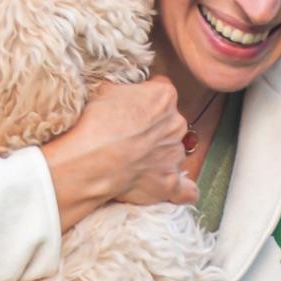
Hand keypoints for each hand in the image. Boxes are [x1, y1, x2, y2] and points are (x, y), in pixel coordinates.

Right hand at [41, 79, 197, 230]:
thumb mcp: (106, 89)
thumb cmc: (98, 123)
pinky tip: (175, 190)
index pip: (161, 93)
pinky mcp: (170, 183)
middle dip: (154, 130)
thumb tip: (122, 93)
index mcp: (164, 97)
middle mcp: (176, 124)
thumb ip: (124, 90)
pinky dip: (182, 191)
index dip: (145, 101)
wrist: (94, 159)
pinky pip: (186, 190)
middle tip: (130, 137)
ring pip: (173, 153)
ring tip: (134, 163)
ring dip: (159, 157)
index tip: (131, 110)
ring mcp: (175, 155)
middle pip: (170, 124)